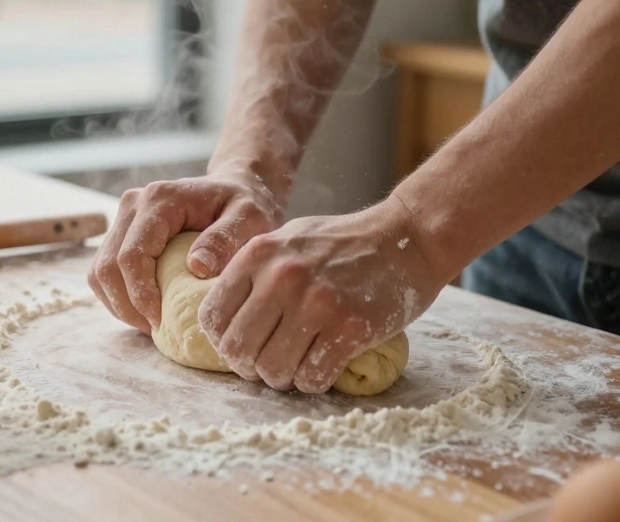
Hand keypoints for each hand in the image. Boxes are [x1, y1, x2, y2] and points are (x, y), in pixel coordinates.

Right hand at [87, 171, 283, 333]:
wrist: (235, 186)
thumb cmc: (246, 204)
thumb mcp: (250, 217)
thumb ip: (225, 239)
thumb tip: (197, 268)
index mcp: (159, 200)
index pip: (131, 255)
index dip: (140, 295)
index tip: (162, 321)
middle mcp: (133, 205)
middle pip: (107, 267)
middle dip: (127, 307)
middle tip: (156, 330)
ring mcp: (123, 217)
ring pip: (99, 272)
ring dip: (119, 304)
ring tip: (150, 323)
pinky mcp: (122, 232)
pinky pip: (105, 271)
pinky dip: (118, 296)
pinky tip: (145, 310)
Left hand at [196, 195, 444, 392]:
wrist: (407, 237)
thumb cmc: (344, 242)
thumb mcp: (288, 240)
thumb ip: (254, 271)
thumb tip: (223, 316)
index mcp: (258, 254)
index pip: (212, 317)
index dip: (223, 342)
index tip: (243, 347)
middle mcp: (281, 278)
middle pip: (238, 351)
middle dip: (250, 368)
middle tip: (269, 365)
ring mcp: (316, 303)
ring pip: (273, 371)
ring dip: (283, 379)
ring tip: (297, 367)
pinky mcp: (350, 327)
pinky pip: (313, 378)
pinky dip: (314, 381)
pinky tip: (324, 365)